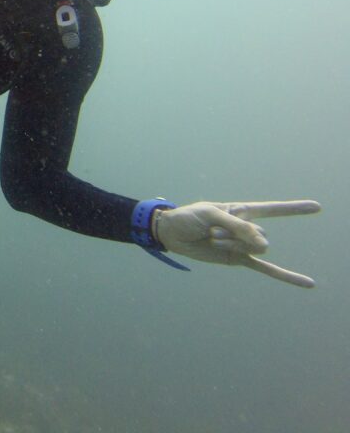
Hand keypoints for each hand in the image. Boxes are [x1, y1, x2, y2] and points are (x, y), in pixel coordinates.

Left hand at [155, 200, 320, 287]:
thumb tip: (264, 244)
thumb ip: (238, 226)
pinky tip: (307, 282)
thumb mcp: (211, 215)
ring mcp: (244, 245)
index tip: (316, 207)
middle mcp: (246, 227)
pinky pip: (266, 268)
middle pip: (256, 234)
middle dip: (233, 233)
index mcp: (241, 210)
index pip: (272, 209)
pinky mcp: (238, 259)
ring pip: (254, 248)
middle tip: (211, 230)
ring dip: (232, 244)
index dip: (294, 208)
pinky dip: (286, 276)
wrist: (173, 234)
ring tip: (213, 239)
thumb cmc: (190, 218)